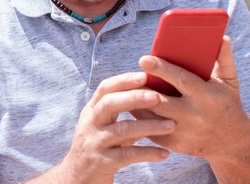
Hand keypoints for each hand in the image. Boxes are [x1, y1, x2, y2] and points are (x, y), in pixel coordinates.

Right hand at [52, 72, 173, 183]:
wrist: (77, 177)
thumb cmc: (96, 146)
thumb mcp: (101, 125)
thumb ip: (117, 111)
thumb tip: (147, 92)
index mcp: (91, 111)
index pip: (104, 89)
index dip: (123, 80)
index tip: (144, 75)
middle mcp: (90, 124)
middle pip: (110, 104)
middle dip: (134, 98)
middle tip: (158, 96)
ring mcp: (95, 142)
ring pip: (122, 130)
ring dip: (148, 126)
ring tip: (171, 125)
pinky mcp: (103, 162)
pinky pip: (128, 155)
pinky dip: (148, 153)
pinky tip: (165, 152)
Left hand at [136, 36, 249, 160]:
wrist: (232, 143)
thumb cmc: (226, 105)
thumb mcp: (230, 83)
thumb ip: (225, 59)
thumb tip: (221, 37)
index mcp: (206, 96)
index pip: (181, 80)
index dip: (161, 69)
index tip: (143, 59)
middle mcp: (194, 115)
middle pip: (160, 101)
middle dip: (141, 89)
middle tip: (127, 77)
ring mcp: (183, 132)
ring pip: (150, 116)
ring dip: (135, 102)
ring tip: (125, 89)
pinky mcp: (174, 144)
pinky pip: (150, 129)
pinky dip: (139, 117)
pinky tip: (131, 105)